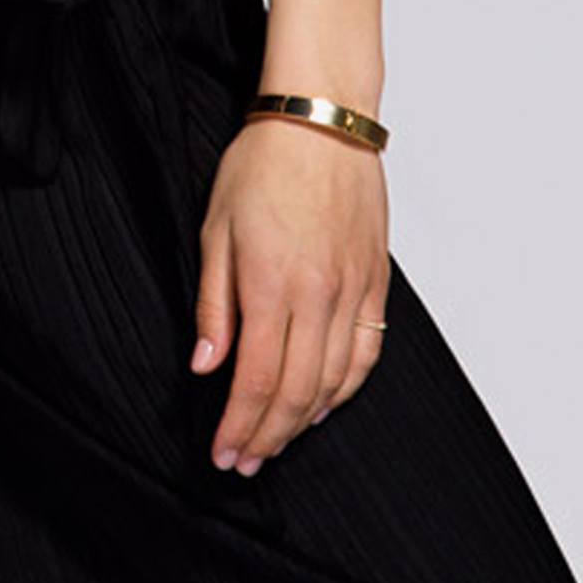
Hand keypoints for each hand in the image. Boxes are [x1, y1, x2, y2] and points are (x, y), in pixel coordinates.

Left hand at [191, 114, 389, 474]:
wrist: (321, 120)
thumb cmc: (262, 163)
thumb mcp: (216, 227)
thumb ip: (214, 302)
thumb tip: (207, 363)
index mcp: (271, 283)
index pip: (257, 379)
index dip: (240, 426)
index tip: (223, 453)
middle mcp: (318, 294)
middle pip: (297, 392)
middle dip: (268, 437)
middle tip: (244, 462)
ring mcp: (352, 289)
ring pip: (335, 381)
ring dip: (305, 421)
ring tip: (277, 441)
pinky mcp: (376, 281)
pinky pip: (367, 352)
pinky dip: (346, 388)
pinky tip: (325, 403)